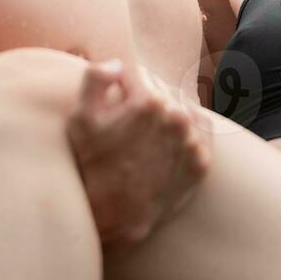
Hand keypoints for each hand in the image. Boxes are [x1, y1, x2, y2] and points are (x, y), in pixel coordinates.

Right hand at [67, 59, 212, 247]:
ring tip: (147, 134)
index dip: (124, 87)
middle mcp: (176, 118)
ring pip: (183, 110)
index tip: (116, 102)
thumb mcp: (80, 119)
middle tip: (129, 123)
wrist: (113, 216)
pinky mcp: (201, 163)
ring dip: (168, 115)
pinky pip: (200, 134)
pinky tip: (169, 141)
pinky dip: (188, 132)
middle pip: (163, 93)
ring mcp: (191, 141)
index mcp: (149, 100)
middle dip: (146, 101)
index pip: (141, 76)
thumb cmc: (91, 166)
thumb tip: (118, 63)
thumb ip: (94, 78)